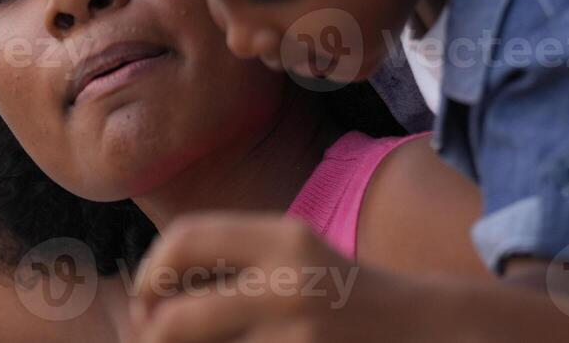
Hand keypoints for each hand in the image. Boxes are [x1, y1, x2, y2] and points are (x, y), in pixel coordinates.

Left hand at [130, 213, 420, 342]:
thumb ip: (231, 260)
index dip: (150, 272)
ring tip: (201, 341)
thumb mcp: (294, 255)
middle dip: (152, 336)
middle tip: (154, 336)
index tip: (147, 298)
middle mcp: (289, 283)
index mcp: (286, 237)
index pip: (185, 238)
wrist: (423, 331)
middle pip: (174, 321)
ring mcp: (296, 336)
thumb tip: (144, 301)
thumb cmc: (342, 294)